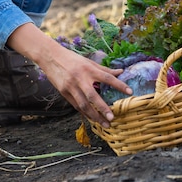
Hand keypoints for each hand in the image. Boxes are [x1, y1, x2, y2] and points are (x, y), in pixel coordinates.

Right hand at [7, 23, 132, 127]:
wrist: (51, 57)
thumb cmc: (73, 59)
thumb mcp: (89, 62)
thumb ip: (105, 69)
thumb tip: (121, 71)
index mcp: (89, 69)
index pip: (107, 77)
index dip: (119, 84)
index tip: (130, 92)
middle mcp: (80, 79)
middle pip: (93, 96)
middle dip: (103, 108)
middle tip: (112, 118)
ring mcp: (71, 87)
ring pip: (83, 105)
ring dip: (94, 116)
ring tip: (104, 123)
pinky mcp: (64, 93)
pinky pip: (76, 105)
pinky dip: (85, 113)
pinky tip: (93, 118)